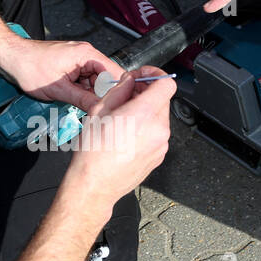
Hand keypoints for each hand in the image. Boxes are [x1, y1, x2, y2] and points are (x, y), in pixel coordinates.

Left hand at [0, 34, 122, 110]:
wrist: (11, 57)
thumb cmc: (29, 66)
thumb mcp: (58, 89)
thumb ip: (83, 99)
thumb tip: (101, 109)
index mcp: (86, 54)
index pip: (114, 72)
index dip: (120, 90)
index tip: (122, 106)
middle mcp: (85, 54)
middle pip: (106, 79)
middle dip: (103, 96)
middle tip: (102, 113)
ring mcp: (78, 61)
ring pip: (95, 82)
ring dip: (91, 95)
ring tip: (86, 109)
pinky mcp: (70, 67)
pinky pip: (83, 82)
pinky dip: (82, 92)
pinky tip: (76, 102)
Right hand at [66, 67, 174, 207]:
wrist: (95, 185)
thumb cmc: (93, 153)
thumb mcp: (99, 111)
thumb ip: (120, 90)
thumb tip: (129, 81)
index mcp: (144, 114)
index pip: (166, 83)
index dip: (154, 75)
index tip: (142, 77)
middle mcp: (158, 129)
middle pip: (163, 99)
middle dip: (146, 93)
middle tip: (127, 95)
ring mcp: (161, 144)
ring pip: (160, 116)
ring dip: (146, 111)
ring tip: (123, 118)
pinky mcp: (159, 155)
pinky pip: (157, 133)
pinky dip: (146, 127)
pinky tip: (127, 134)